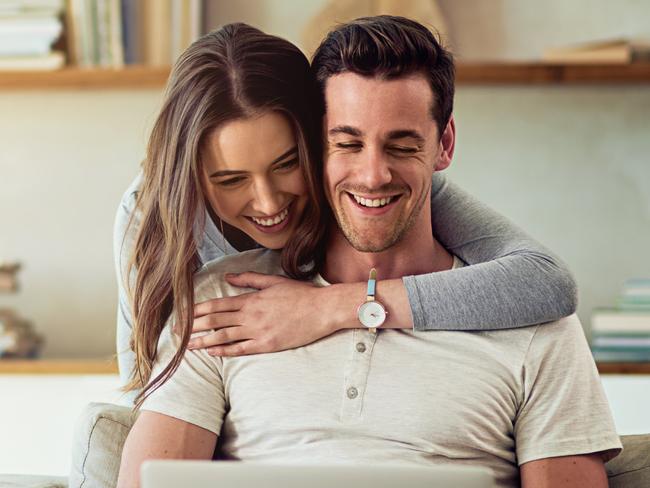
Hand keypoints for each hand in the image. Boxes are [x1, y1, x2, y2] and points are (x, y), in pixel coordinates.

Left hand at [187, 272, 333, 355]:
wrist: (322, 309)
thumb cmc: (300, 294)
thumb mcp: (273, 281)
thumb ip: (248, 280)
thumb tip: (227, 278)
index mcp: (251, 299)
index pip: (216, 305)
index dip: (197, 311)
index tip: (183, 315)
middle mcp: (250, 315)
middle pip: (215, 321)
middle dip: (193, 327)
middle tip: (176, 333)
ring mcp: (258, 331)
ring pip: (224, 336)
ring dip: (203, 341)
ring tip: (187, 346)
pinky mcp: (267, 344)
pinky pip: (241, 349)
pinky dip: (224, 350)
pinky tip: (211, 352)